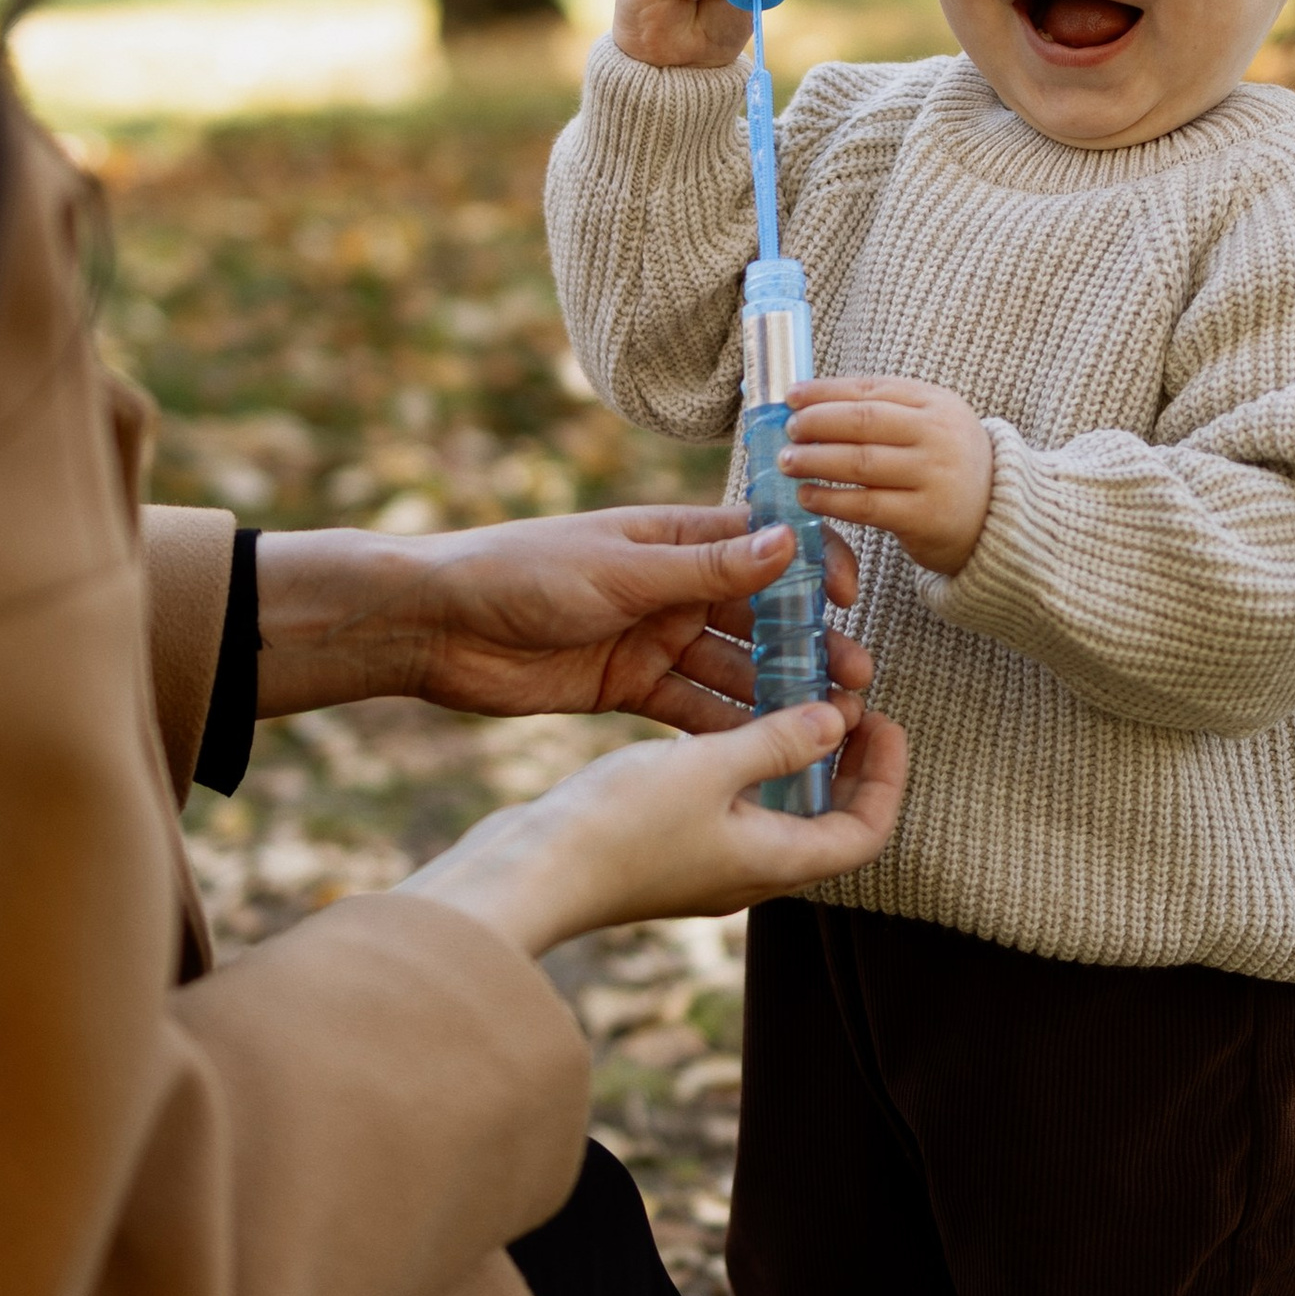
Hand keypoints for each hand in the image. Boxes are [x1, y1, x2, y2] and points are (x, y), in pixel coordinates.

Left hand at [254, 507, 874, 731]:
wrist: (439, 625)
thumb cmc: (521, 572)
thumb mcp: (619, 568)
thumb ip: (704, 567)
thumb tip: (788, 544)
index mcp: (675, 540)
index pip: (765, 547)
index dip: (813, 572)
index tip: (849, 603)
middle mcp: (674, 589)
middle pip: (759, 619)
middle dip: (809, 649)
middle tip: (856, 684)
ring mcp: (654, 641)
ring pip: (734, 671)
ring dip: (779, 696)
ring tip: (827, 727)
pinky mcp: (629, 689)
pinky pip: (693, 712)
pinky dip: (730, 731)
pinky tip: (771, 755)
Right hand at [403, 697, 908, 957]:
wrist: (528, 872)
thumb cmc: (618, 826)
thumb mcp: (709, 767)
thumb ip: (778, 741)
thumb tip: (837, 720)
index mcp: (775, 863)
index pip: (866, 833)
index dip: (889, 777)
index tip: (882, 718)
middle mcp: (750, 873)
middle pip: (829, 824)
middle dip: (848, 764)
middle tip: (846, 702)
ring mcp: (707, 866)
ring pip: (778, 813)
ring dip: (795, 760)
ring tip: (793, 699)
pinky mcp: (669, 852)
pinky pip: (731, 808)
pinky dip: (747, 766)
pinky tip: (726, 721)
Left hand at [784, 374, 995, 577]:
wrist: (999, 517)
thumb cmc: (946, 467)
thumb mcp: (931, 426)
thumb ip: (885, 412)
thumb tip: (811, 404)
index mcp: (936, 402)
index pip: (871, 389)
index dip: (825, 391)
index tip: (790, 397)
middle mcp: (938, 434)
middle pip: (863, 421)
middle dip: (816, 423)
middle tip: (787, 432)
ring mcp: (934, 475)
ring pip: (860, 463)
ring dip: (815, 461)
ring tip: (787, 463)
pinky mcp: (925, 516)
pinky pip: (866, 505)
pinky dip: (830, 500)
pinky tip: (807, 496)